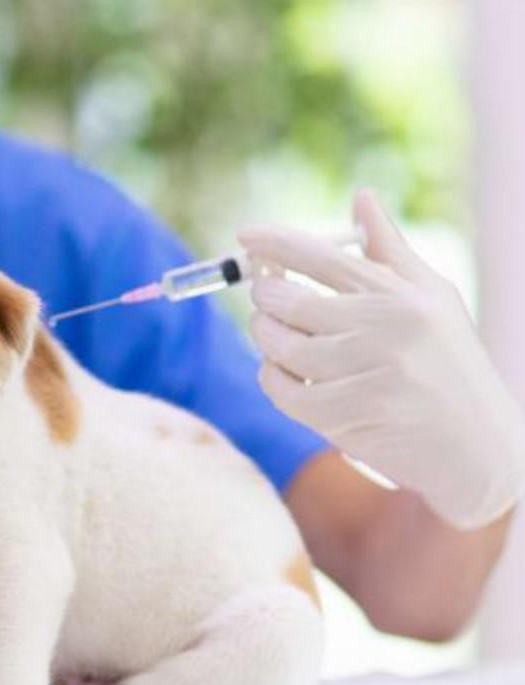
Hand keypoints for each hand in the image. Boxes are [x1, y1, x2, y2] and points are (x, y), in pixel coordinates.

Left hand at [239, 189, 524, 529]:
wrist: (478, 450)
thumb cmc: (450, 366)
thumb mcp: (433, 299)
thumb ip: (389, 251)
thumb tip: (360, 197)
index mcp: (405, 296)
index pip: (325, 257)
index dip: (277, 244)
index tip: (245, 235)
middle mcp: (387, 331)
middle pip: (293, 302)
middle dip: (266, 295)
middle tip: (263, 292)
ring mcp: (367, 375)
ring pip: (281, 347)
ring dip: (265, 337)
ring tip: (272, 332)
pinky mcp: (348, 416)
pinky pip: (284, 390)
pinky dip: (272, 379)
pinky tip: (280, 371)